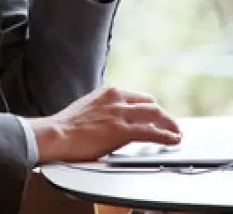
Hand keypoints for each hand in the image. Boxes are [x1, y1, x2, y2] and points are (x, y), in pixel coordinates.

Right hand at [26, 86, 181, 164]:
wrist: (55, 135)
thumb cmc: (66, 126)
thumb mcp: (89, 108)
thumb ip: (105, 109)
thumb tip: (113, 120)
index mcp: (109, 92)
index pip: (138, 97)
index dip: (151, 108)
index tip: (157, 115)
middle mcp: (117, 98)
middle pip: (150, 104)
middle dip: (163, 116)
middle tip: (172, 125)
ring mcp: (120, 113)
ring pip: (154, 115)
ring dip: (169, 125)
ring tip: (177, 133)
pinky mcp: (121, 130)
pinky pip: (150, 132)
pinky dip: (165, 136)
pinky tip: (173, 140)